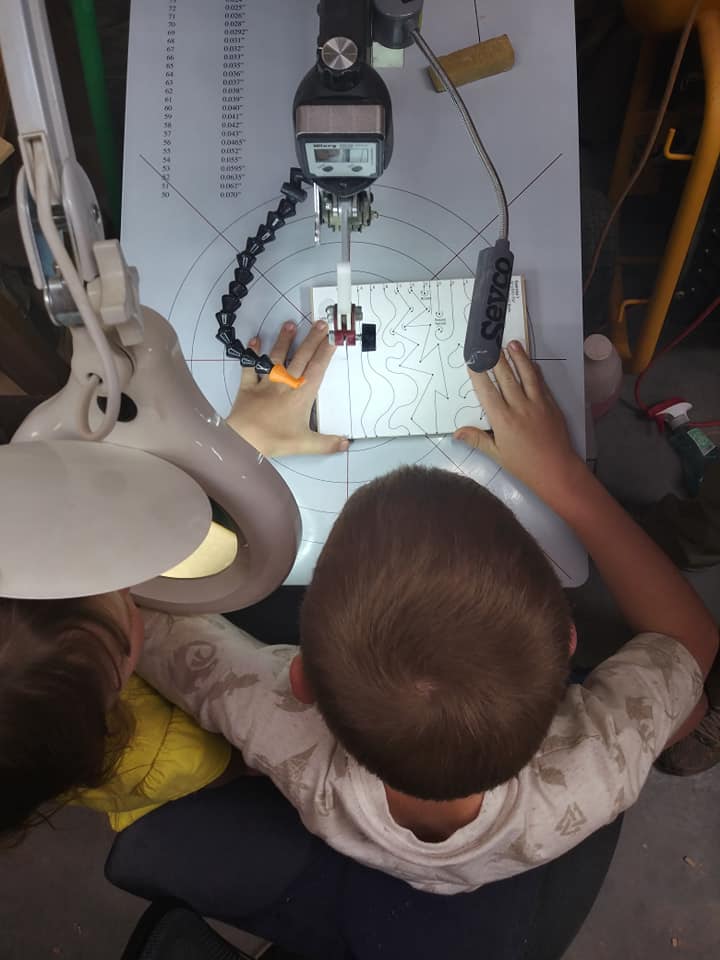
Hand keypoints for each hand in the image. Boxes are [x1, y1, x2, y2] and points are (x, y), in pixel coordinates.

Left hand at [227, 320, 349, 457]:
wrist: (245, 440)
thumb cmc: (275, 440)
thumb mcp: (305, 444)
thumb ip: (328, 443)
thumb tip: (347, 445)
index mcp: (301, 395)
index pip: (317, 369)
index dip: (326, 352)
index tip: (333, 338)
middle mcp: (285, 384)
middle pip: (301, 357)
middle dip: (312, 339)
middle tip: (320, 323)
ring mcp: (266, 383)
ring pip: (276, 356)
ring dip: (284, 340)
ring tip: (290, 324)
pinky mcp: (248, 386)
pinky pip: (250, 367)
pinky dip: (251, 354)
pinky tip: (254, 340)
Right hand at [454, 341, 582, 503]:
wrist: (557, 470)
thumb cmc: (523, 465)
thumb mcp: (497, 454)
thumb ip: (477, 439)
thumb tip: (456, 432)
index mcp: (502, 420)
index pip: (486, 391)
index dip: (478, 374)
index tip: (472, 361)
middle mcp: (519, 407)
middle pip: (505, 377)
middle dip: (496, 359)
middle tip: (490, 344)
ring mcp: (537, 403)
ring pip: (525, 375)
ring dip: (518, 358)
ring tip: (511, 344)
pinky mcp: (551, 404)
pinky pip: (541, 383)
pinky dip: (534, 371)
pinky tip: (530, 362)